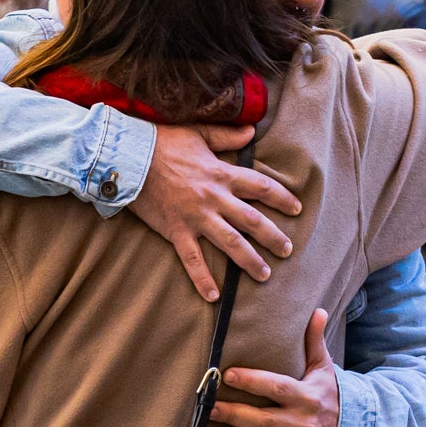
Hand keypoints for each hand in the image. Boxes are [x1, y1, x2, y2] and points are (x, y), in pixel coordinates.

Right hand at [132, 123, 301, 301]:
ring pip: (231, 243)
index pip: (262, 188)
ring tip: (265, 274)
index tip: (297, 209)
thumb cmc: (162, 142)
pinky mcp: (176, 231)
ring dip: (250, 260)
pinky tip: (214, 295)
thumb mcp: (198, 133)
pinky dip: (203, 278)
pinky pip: (192, 259)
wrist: (128, 158)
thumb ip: (227, 136)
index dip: (282, 198)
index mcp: (222, 174)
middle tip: (288, 250)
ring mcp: (196, 217)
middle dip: (273, 237)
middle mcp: (214, 198)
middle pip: (252, 221)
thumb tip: (252, 131)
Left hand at [213, 308, 339, 426]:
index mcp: (308, 396)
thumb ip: (314, 341)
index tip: (228, 374)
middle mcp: (304, 422)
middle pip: (265, 420)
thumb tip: (316, 310)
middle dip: (236, 415)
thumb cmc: (330, 394)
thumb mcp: (324, 367)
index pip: (277, 387)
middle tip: (209, 409)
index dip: (253, 381)